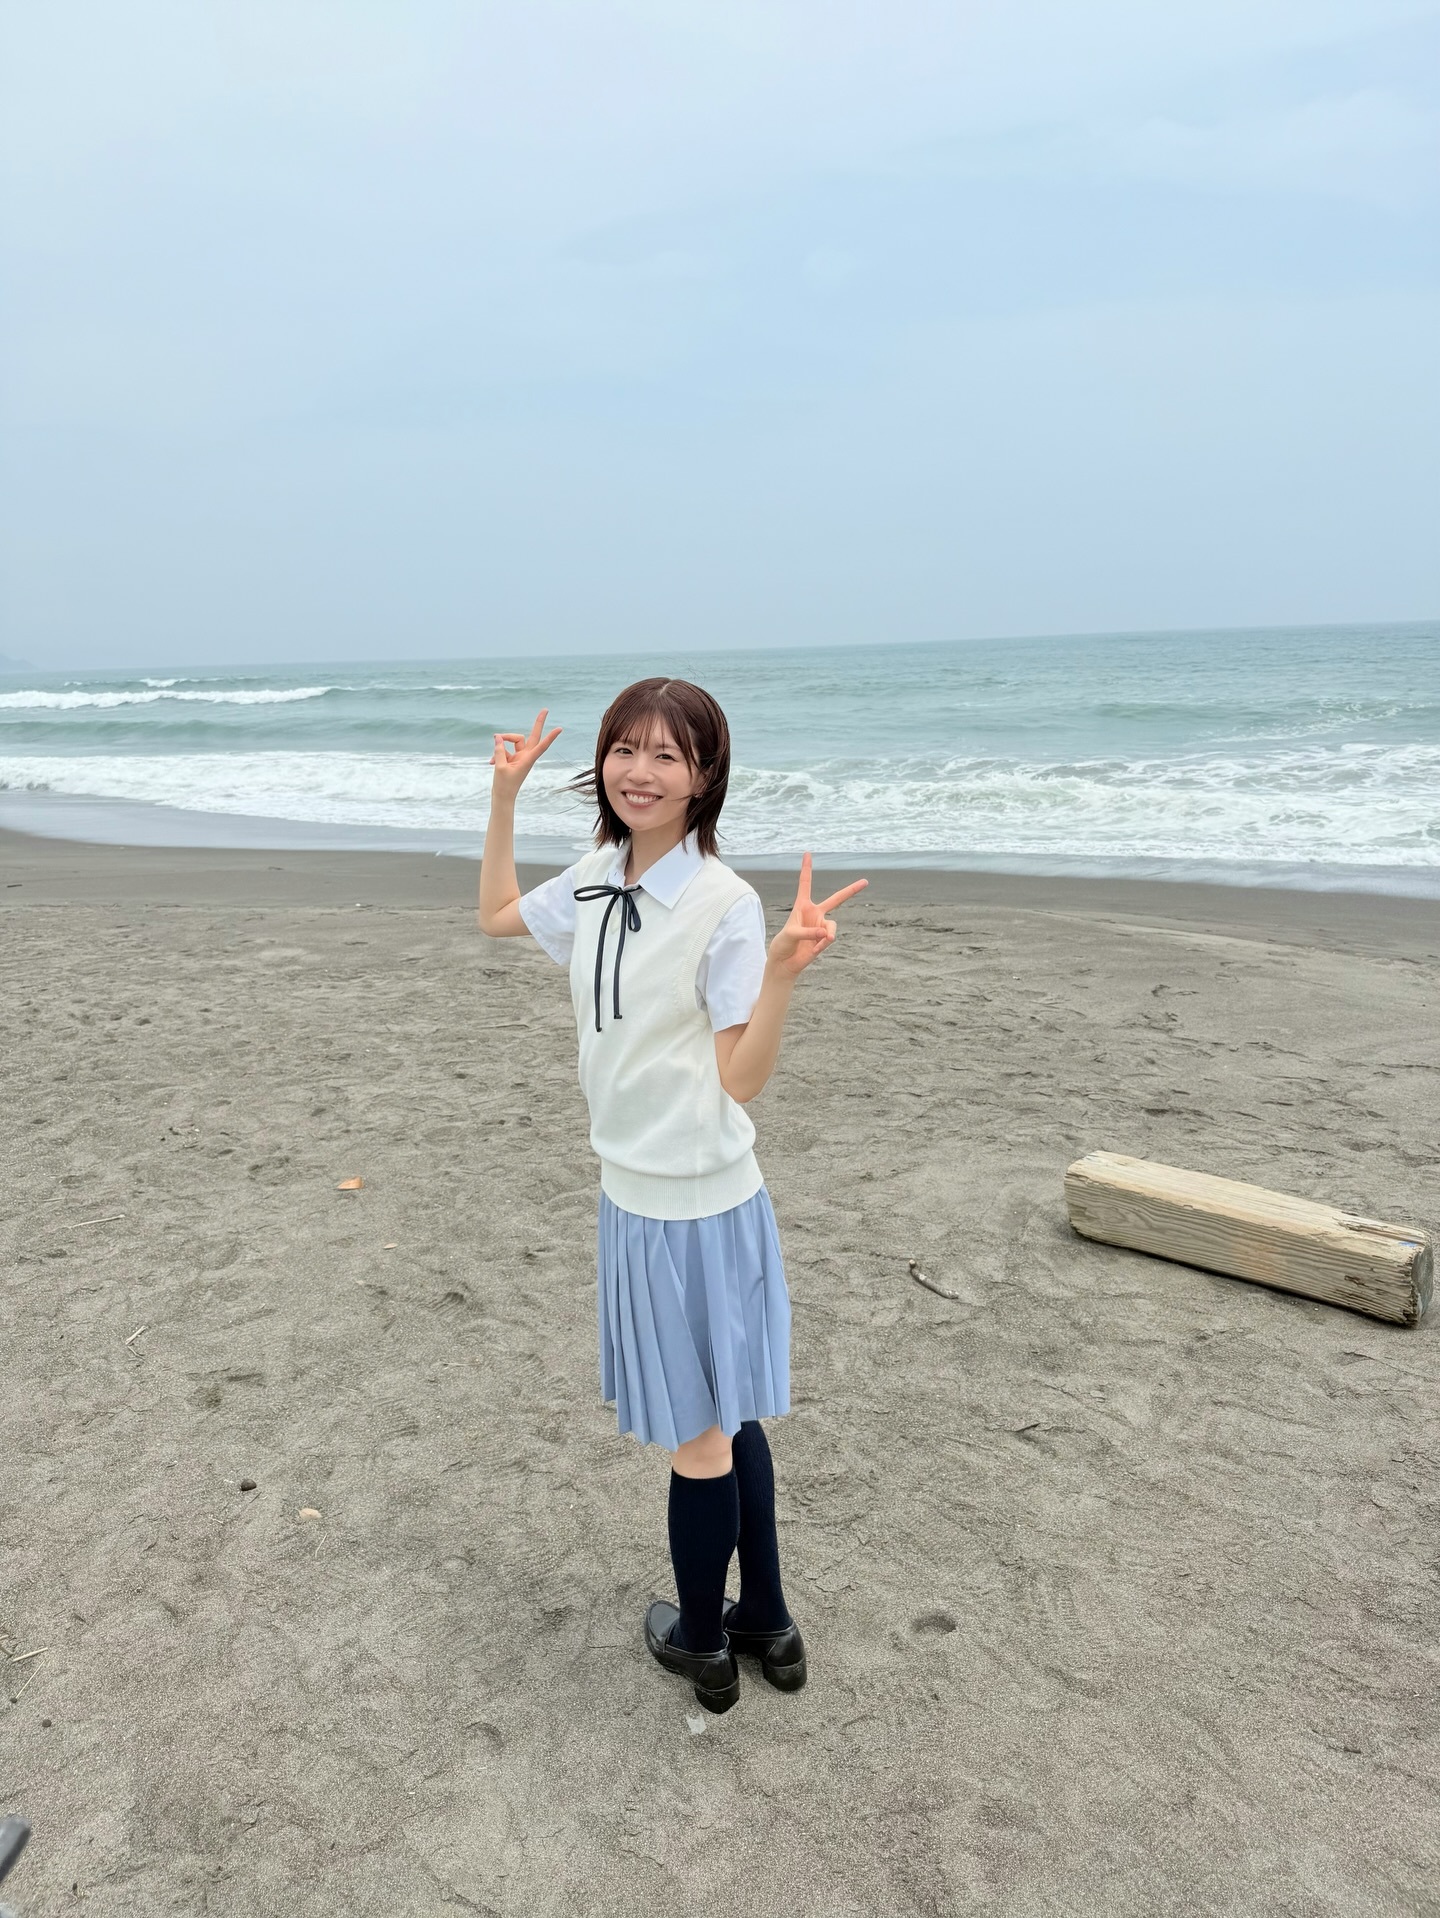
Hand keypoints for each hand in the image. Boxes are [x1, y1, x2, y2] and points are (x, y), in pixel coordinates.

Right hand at [491, 709, 561, 799]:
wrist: (502, 798)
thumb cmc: (504, 785)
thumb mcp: (499, 766)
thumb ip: (499, 750)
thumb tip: (498, 737)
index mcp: (528, 759)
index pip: (541, 745)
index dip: (550, 737)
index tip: (560, 728)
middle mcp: (526, 756)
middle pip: (532, 736)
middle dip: (538, 723)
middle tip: (546, 709)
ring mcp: (519, 757)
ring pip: (513, 741)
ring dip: (501, 745)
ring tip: (492, 759)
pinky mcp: (512, 759)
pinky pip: (504, 750)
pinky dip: (496, 754)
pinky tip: (489, 763)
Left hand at [768, 852, 866, 978]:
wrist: (785, 962)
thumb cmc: (783, 944)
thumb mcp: (790, 934)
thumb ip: (808, 932)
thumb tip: (827, 934)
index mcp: (802, 906)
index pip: (805, 883)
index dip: (807, 868)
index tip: (807, 853)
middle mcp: (814, 913)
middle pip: (837, 899)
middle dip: (851, 890)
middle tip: (865, 881)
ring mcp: (821, 926)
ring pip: (832, 926)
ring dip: (827, 935)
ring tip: (820, 943)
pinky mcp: (825, 939)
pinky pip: (829, 939)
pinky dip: (822, 945)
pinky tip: (813, 950)